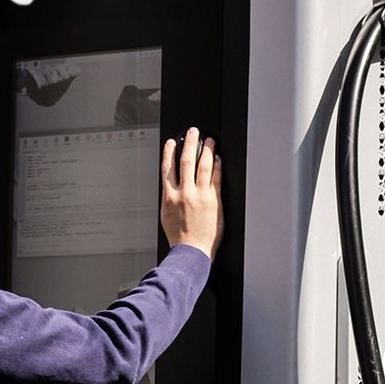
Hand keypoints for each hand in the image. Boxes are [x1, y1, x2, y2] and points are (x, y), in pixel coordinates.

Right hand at [161, 127, 222, 260]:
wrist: (191, 251)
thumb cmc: (179, 237)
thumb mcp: (166, 215)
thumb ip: (169, 197)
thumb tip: (170, 186)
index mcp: (169, 196)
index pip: (168, 167)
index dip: (170, 152)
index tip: (172, 142)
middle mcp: (184, 193)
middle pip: (186, 161)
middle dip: (190, 143)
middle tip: (193, 132)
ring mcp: (200, 196)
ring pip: (203, 166)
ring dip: (206, 150)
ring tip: (209, 140)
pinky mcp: (214, 201)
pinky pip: (216, 179)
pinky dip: (217, 167)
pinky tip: (218, 158)